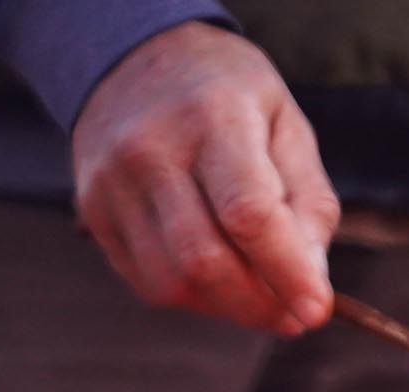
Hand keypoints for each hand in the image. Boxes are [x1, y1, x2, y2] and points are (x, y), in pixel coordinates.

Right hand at [72, 23, 339, 335]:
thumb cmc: (230, 98)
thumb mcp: (288, 126)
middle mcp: (151, 148)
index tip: (316, 312)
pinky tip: (219, 280)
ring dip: (227, 308)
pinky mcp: (92, 211)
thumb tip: (311, 286)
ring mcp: (112, 182)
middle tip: (293, 317)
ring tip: (259, 297)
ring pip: (173, 283)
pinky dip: (193, 298)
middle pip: (205, 260)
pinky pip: (147, 283)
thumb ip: (308, 206)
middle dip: (259, 304)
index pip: (248, 213)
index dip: (286, 273)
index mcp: (214, 116)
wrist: (137, 58)